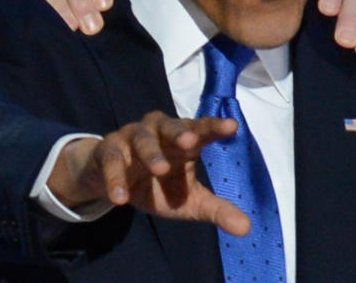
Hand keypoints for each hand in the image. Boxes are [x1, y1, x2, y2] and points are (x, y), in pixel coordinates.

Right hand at [48, 111, 249, 236]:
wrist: (114, 185)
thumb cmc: (159, 187)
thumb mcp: (189, 201)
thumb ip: (216, 210)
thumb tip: (247, 229)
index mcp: (183, 140)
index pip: (202, 130)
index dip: (215, 128)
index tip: (232, 127)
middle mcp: (160, 131)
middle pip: (172, 126)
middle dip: (180, 132)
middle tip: (190, 141)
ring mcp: (133, 137)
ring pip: (143, 139)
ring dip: (151, 153)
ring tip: (160, 170)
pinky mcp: (109, 150)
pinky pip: (112, 161)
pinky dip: (116, 178)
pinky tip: (121, 199)